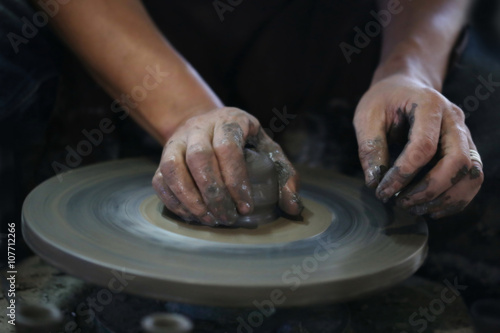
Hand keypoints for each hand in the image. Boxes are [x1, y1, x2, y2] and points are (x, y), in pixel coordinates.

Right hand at [152, 107, 301, 225]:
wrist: (208, 124)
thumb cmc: (244, 142)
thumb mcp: (268, 150)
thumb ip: (285, 176)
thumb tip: (293, 208)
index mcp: (230, 121)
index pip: (228, 148)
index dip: (236, 180)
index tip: (245, 207)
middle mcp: (199, 127)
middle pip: (199, 158)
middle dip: (214, 194)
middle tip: (228, 218)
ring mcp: (177, 141)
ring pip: (174, 168)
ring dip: (190, 199)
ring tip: (208, 220)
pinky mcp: (162, 156)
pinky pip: (160, 179)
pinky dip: (174, 202)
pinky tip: (192, 216)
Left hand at [353, 74, 483, 218]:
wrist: (404, 86)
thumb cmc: (384, 100)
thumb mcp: (367, 116)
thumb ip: (370, 147)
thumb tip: (374, 182)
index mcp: (429, 104)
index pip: (423, 147)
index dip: (403, 174)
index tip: (382, 191)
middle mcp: (454, 119)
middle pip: (457, 161)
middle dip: (429, 190)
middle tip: (401, 203)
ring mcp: (465, 135)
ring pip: (471, 173)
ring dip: (445, 198)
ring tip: (414, 208)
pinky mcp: (466, 149)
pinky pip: (472, 179)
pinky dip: (455, 199)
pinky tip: (430, 208)